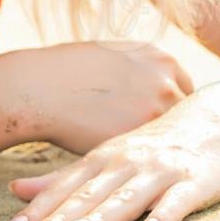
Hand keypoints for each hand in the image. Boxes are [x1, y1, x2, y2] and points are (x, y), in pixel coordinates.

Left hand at [6, 84, 219, 220]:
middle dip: (62, 216)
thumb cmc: (150, 147)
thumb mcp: (104, 157)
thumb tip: (15, 191)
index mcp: (102, 158)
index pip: (66, 186)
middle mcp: (128, 162)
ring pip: (128, 197)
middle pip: (91, 193)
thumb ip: (62, 178)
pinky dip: (164, 216)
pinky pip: (178, 201)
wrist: (211, 120)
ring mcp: (161, 171)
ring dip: (102, 216)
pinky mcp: (194, 182)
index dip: (40, 208)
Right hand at [29, 42, 194, 153]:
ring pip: (170, 138)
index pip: (183, 88)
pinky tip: (130, 164)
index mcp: (160, 58)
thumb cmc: (64, 71)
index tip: (157, 120)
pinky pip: (151, 155)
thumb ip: (138, 70)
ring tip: (148, 159)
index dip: (169, 106)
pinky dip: (144, 162)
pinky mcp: (141, 138)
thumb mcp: (111, 56)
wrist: (37, 89)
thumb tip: (145, 86)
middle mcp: (166, 80)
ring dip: (161, 148)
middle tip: (159, 144)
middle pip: (183, 113)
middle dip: (171, 128)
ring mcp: (157, 109)